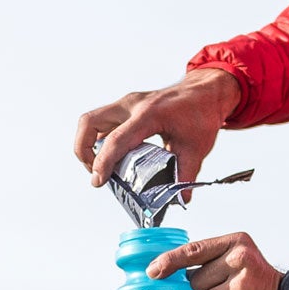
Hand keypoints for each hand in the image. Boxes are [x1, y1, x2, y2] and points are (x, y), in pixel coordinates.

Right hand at [75, 68, 241, 188]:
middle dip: (83, 150)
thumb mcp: (197, 147)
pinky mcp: (126, 108)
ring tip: (102, 168)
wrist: (205, 91)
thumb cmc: (201, 113)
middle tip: (96, 173)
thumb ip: (186, 173)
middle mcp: (132, 105)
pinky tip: (114, 157)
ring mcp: (126, 104)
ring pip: (91, 121)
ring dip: (88, 145)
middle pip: (89, 122)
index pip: (117, 139)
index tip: (98, 181)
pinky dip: (100, 140)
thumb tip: (180, 198)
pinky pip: (102, 122)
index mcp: (149, 114)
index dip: (103, 162)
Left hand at [150, 231, 288, 289]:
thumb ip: (212, 262)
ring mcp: (240, 287)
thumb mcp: (240, 262)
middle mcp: (240, 261)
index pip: (194, 250)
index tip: (153, 271)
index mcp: (237, 244)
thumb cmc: (260, 289)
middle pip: (194, 283)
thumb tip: (168, 271)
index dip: (169, 261)